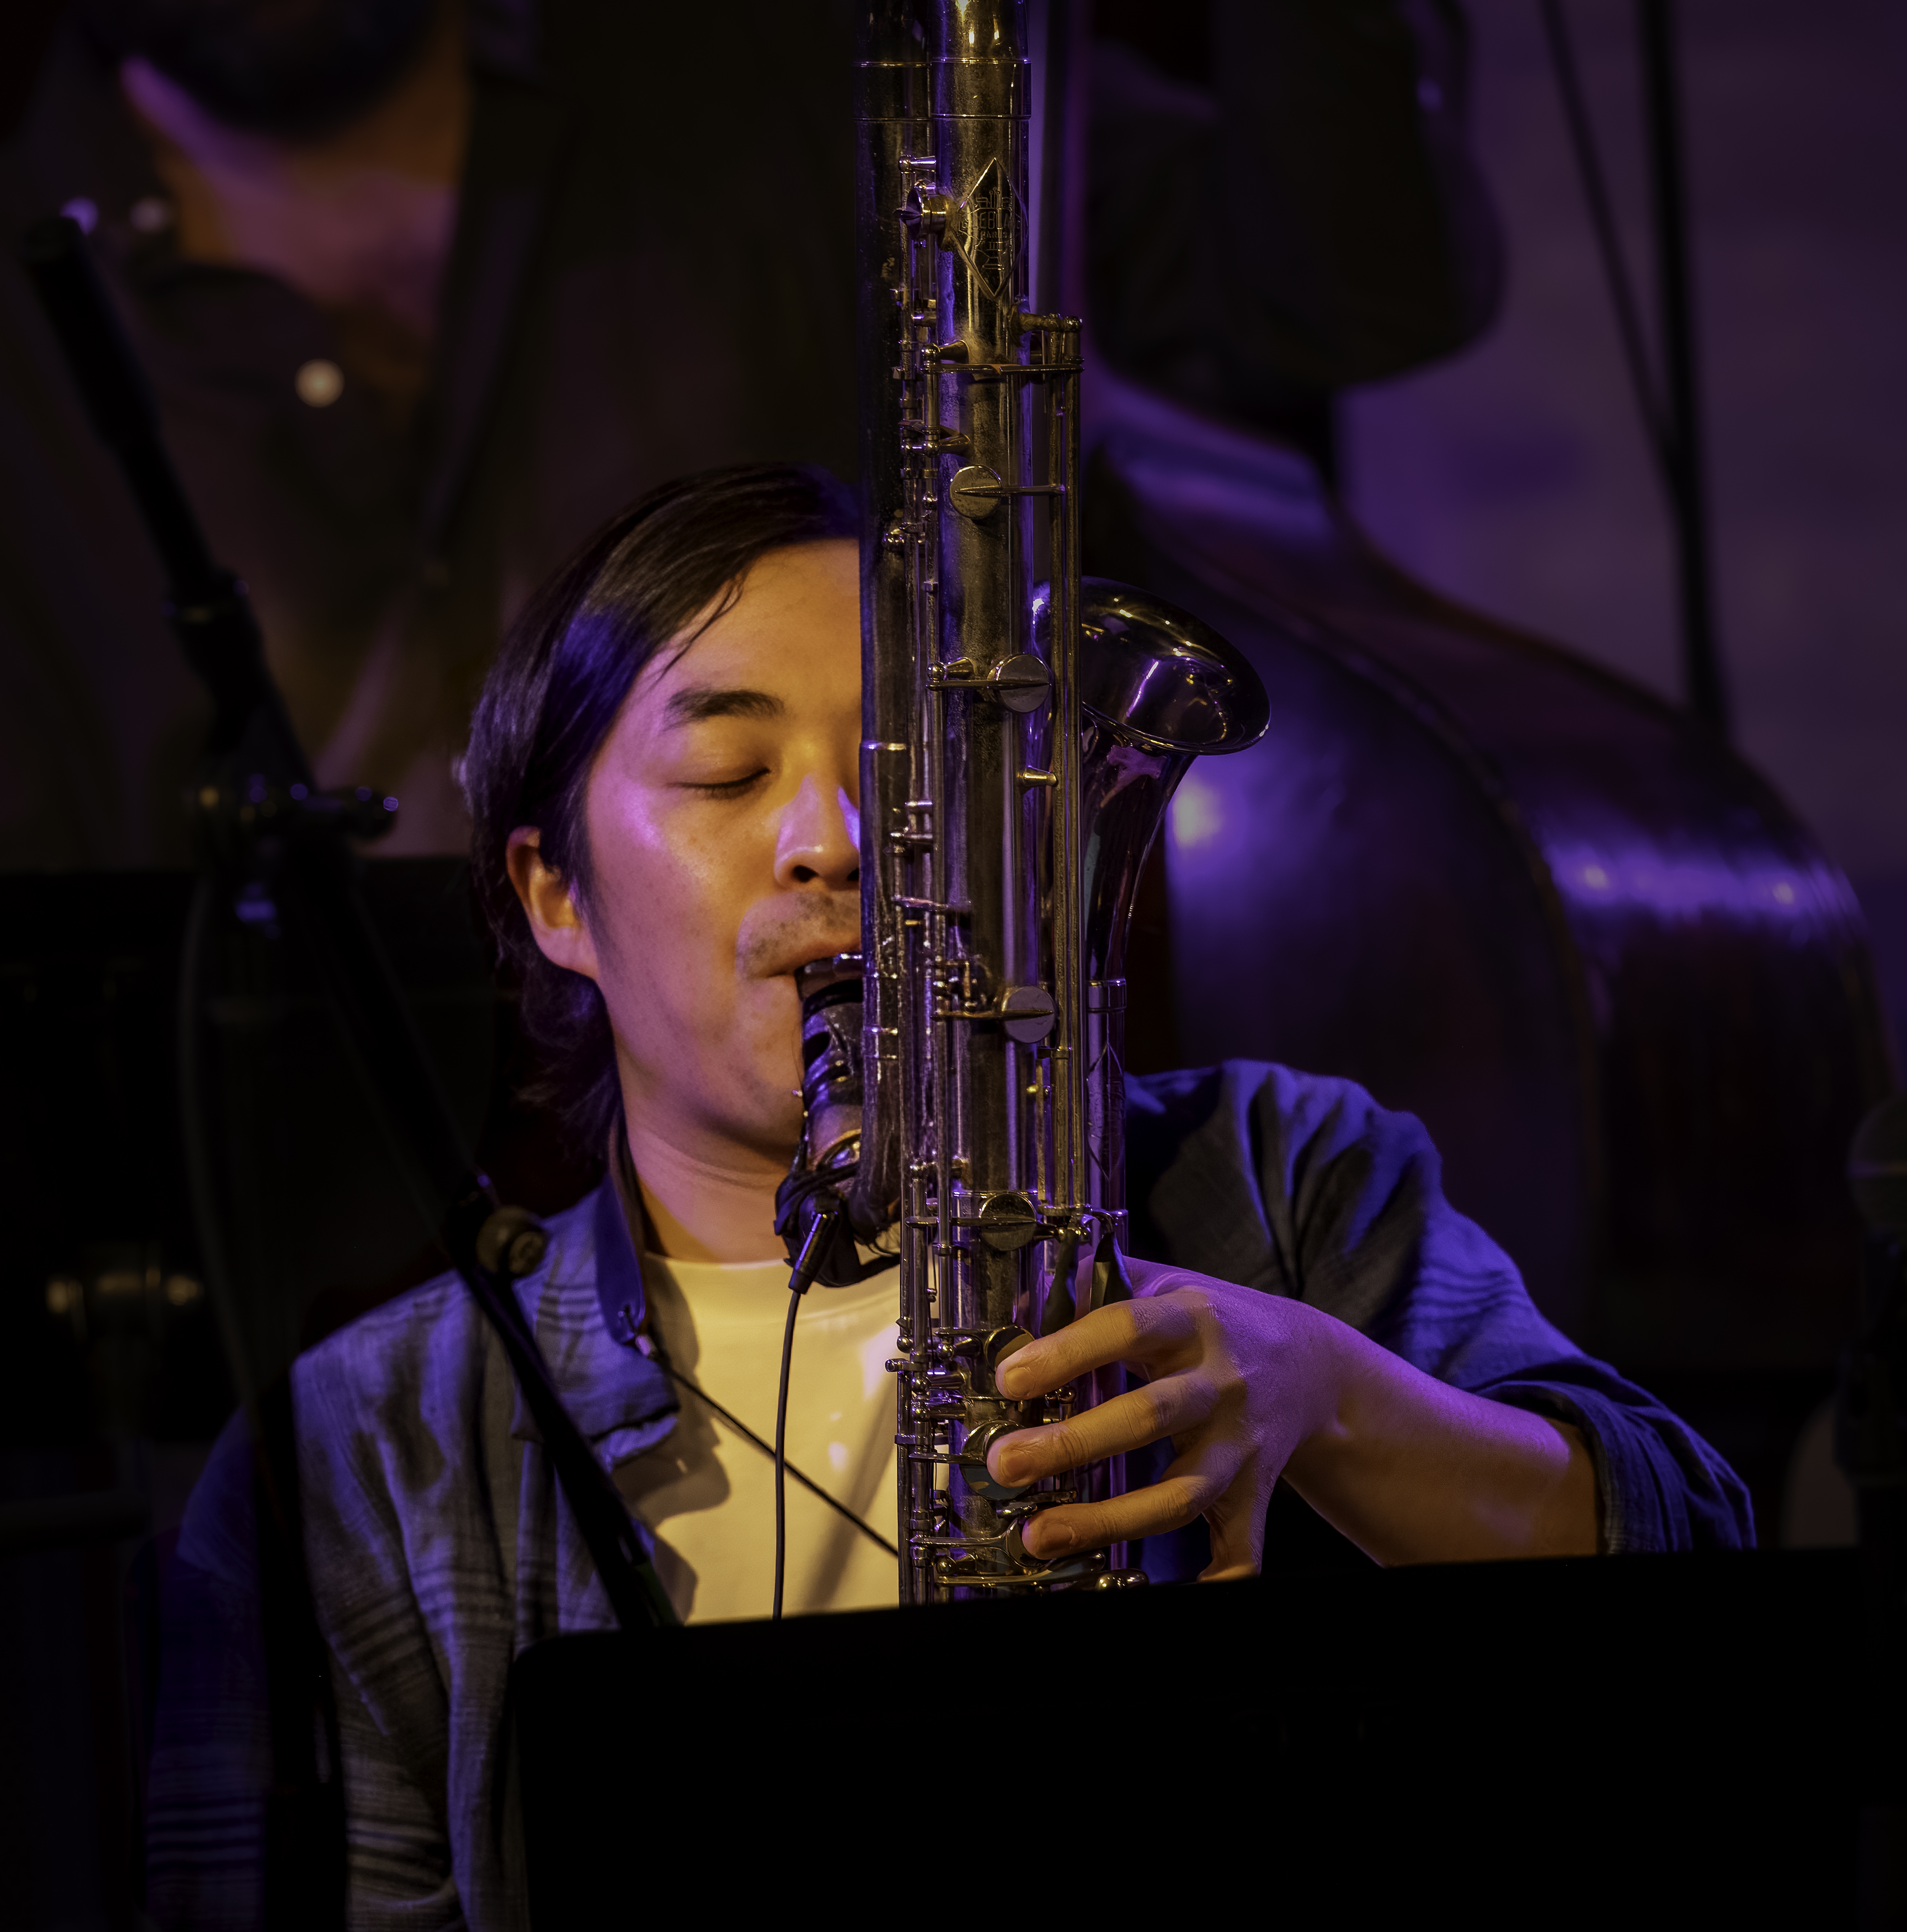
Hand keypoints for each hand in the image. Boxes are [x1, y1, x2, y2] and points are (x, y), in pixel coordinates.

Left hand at [986, 1257, 1344, 1580]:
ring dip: (1108, 1520)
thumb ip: (1091, 1285)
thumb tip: (1017, 1306)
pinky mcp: (1253, 1491)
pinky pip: (1241, 1546)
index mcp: (1190, 1319)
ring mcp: (1238, 1444)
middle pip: (1148, 1417)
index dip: (1068, 1352)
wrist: (1307, 1364)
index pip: (1126, 1328)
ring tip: (1040, 1534)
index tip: (1011, 1377)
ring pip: (1180, 1493)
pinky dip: (1214, 1578)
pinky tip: (1167, 1593)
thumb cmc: (1213, 1322)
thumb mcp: (1161, 1284)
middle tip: (1006, 1465)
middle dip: (1071, 1445)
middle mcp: (1219, 1383)